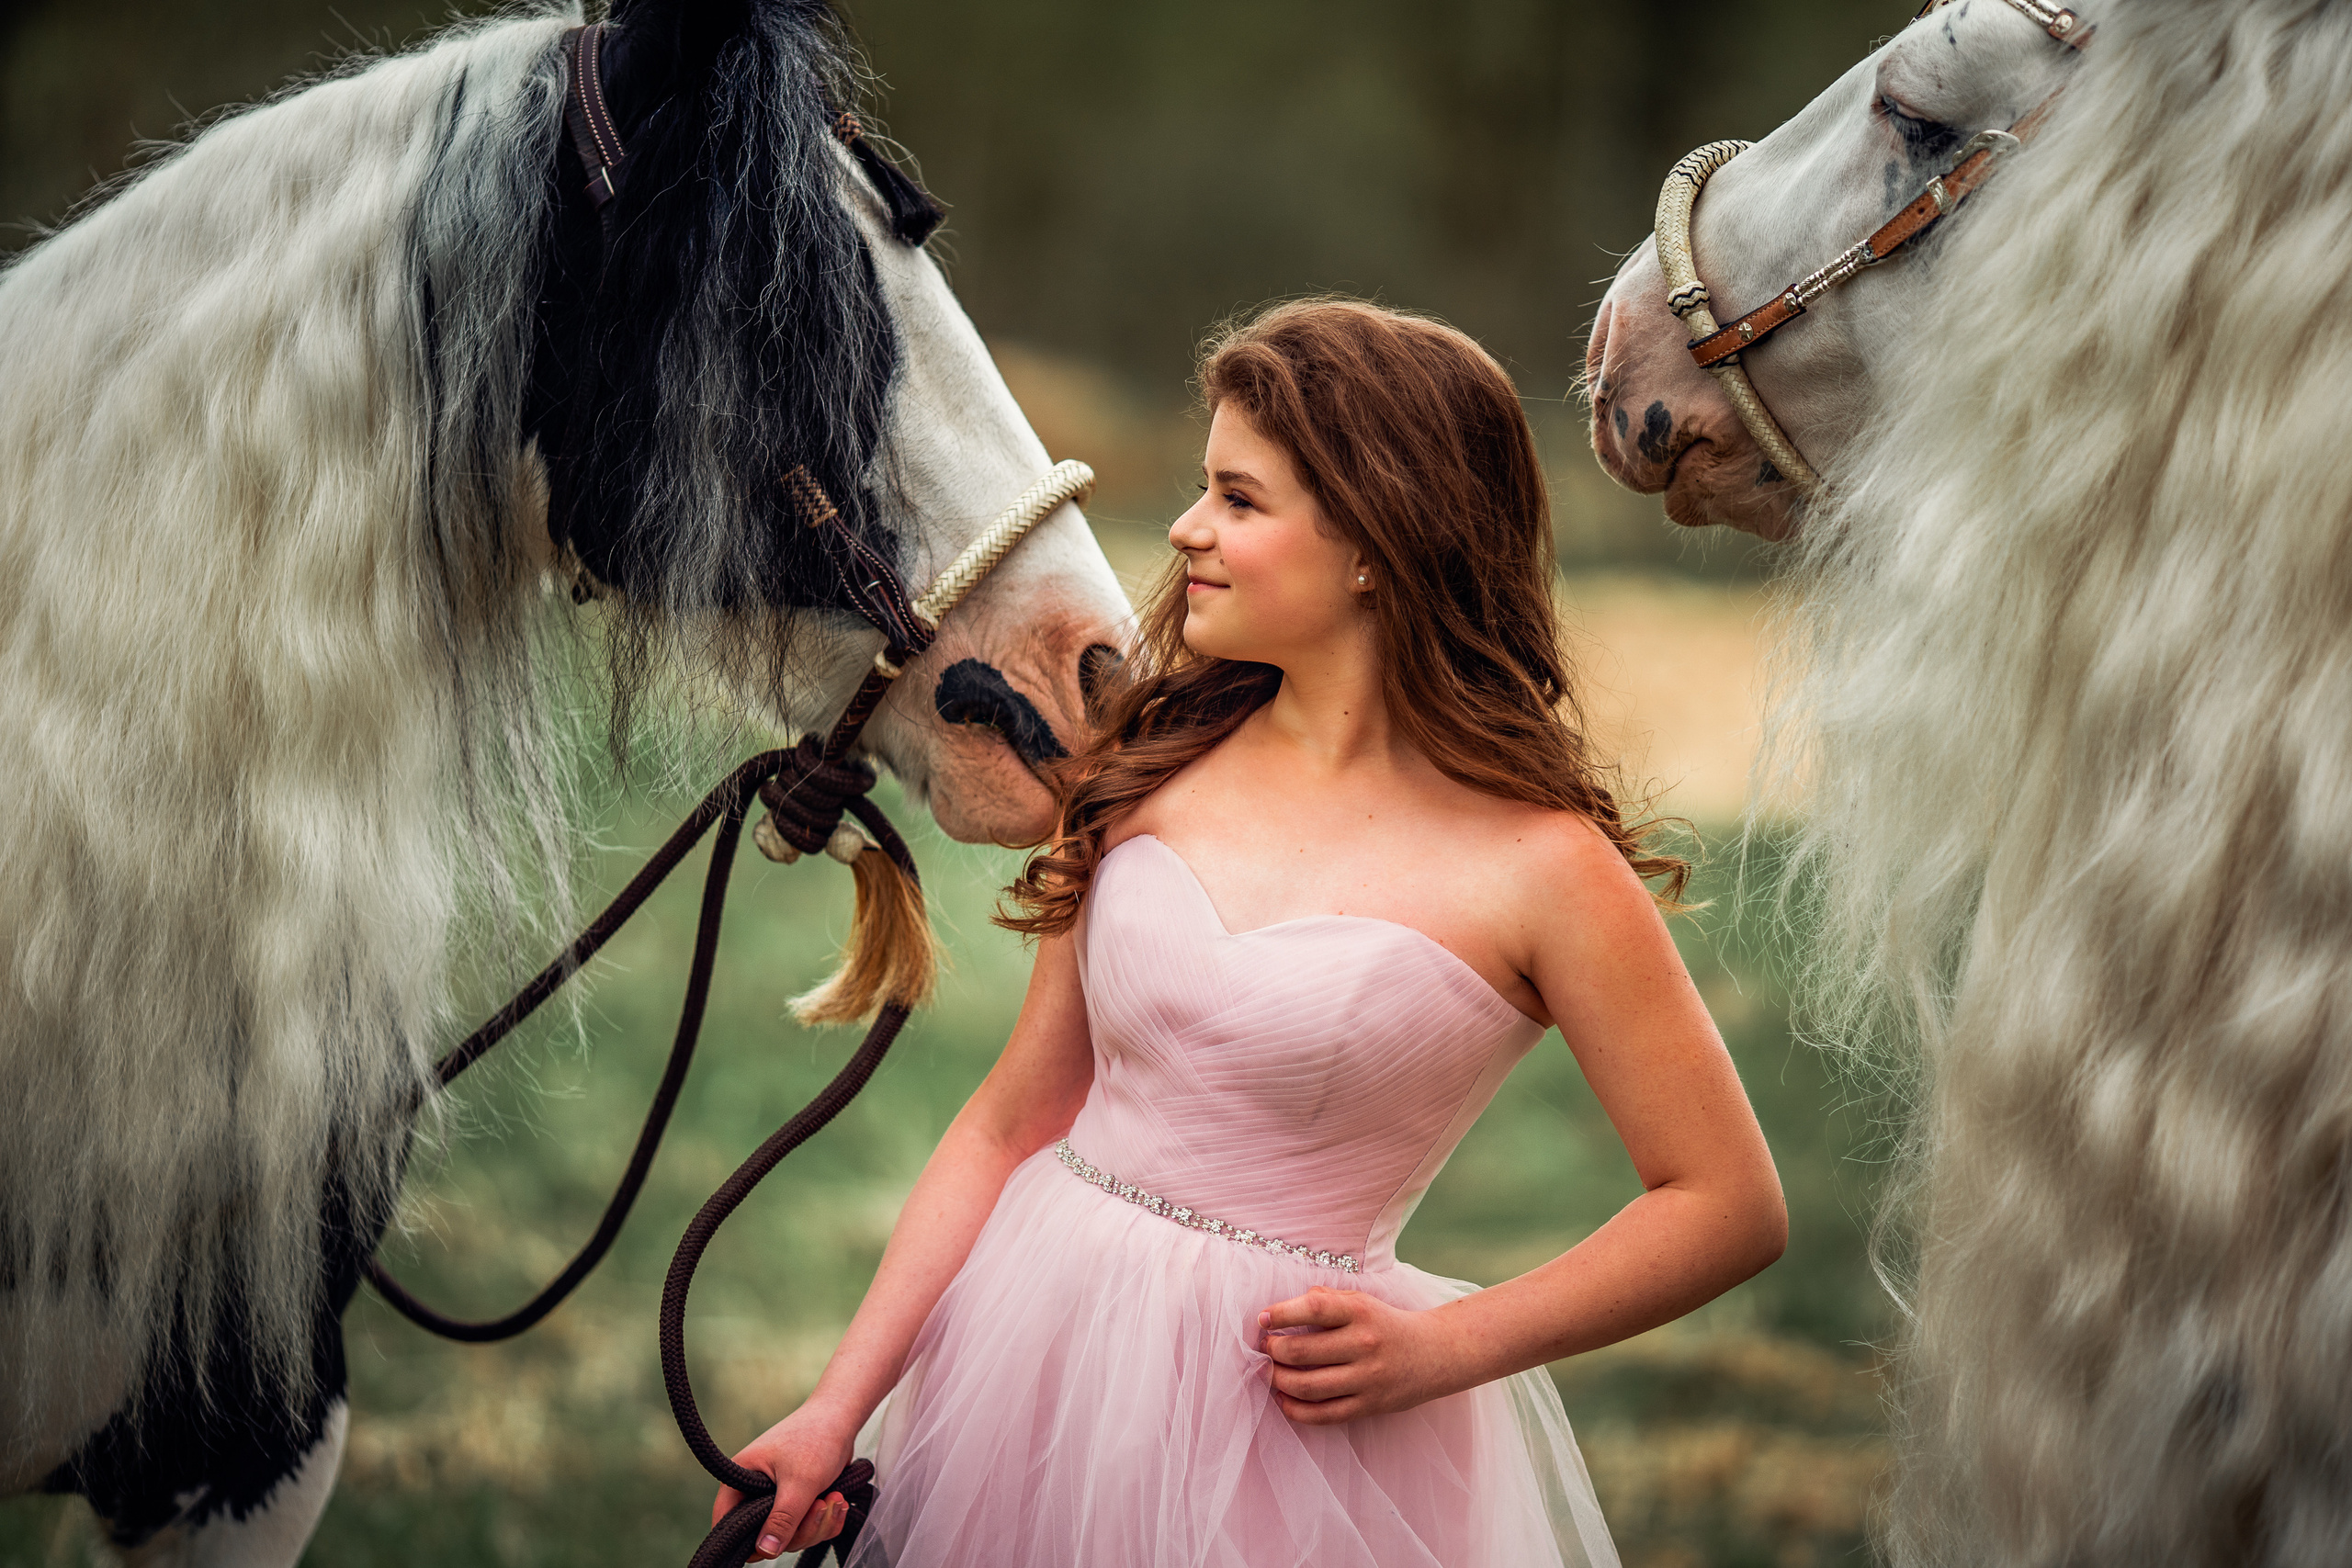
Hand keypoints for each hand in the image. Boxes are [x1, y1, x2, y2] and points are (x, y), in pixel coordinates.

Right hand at [711, 1407, 856, 1560]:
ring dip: (818, 1523)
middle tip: (821, 1506)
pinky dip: (827, 1520)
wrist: (843, 1417)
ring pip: (792, 1534)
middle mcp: (754, 1490)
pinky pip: (809, 1526)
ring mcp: (778, 1496)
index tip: (776, 1545)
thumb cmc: (816, 1438)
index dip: (747, 1541)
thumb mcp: (799, 1482)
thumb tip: (766, 1551)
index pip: (727, 1523)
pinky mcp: (799, 1499)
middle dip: (801, 1529)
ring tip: (836, 1499)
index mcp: (740, 1480)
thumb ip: (783, 1519)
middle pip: (767, 1535)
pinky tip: (840, 1502)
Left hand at [1257, 1286, 1461, 1424]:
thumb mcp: (1362, 1302)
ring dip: (1278, 1380)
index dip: (1282, 1313)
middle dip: (1273, 1351)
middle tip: (1264, 1348)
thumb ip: (1327, 1300)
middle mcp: (1364, 1344)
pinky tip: (1283, 1400)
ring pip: (1308, 1386)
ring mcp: (1367, 1378)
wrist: (1435, 1354)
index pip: (1314, 1309)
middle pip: (1303, 1351)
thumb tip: (1287, 1307)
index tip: (1263, 1319)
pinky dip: (1296, 1410)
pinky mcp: (1369, 1405)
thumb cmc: (1387, 1324)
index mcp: (1361, 1312)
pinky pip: (1324, 1415)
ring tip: (1269, 1373)